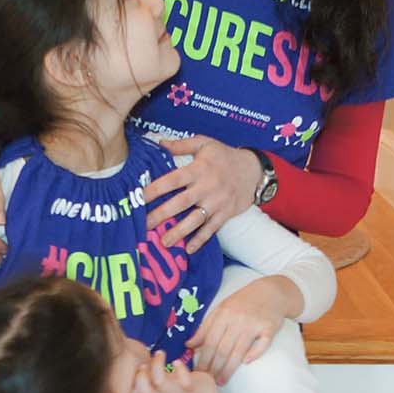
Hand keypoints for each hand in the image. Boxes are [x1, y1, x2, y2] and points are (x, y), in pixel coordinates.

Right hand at [131, 351, 223, 392]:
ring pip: (160, 382)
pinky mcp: (190, 386)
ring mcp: (177, 392)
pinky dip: (179, 369)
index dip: (132, 389)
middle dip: (140, 378)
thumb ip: (146, 379)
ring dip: (157, 364)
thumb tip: (132, 360)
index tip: (137, 373)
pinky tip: (176, 362)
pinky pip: (184, 381)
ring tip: (159, 353)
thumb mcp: (159, 387)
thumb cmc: (176, 388)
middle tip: (144, 364)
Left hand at [144, 135, 259, 253]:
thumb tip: (160, 143)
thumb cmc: (224, 155)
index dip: (156, 189)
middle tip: (145, 225)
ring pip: (195, 220)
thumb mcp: (205, 143)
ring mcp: (217, 202)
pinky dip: (201, 240)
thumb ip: (182, 145)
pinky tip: (189, 249)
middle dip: (162, 215)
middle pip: (181, 203)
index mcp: (199, 169)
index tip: (139, 197)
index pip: (173, 180)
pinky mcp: (226, 213)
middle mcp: (207, 187)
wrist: (253, 170)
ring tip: (163, 242)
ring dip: (179, 232)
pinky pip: (212, 229)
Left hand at [186, 277, 295, 384]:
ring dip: (229, 368)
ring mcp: (254, 323)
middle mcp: (237, 319)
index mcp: (223, 314)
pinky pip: (262, 344)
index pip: (210, 341)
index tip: (198, 373)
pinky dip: (254, 354)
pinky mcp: (269, 327)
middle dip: (213, 368)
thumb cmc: (242, 302)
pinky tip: (246, 363)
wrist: (271, 291)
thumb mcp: (221, 309)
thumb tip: (189, 345)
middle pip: (223, 348)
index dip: (202, 359)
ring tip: (221, 381)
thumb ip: (205, 327)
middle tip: (208, 381)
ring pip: (239, 350)